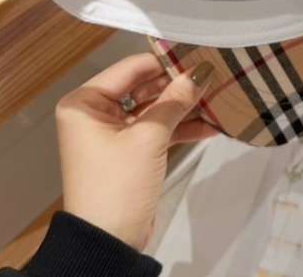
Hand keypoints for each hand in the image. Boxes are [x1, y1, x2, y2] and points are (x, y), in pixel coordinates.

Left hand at [55, 53, 216, 249]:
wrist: (108, 244)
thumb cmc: (118, 184)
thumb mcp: (149, 138)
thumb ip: (175, 101)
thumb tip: (200, 72)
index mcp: (85, 103)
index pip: (130, 69)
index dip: (164, 63)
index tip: (197, 57)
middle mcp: (95, 113)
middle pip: (143, 89)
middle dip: (177, 87)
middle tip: (212, 78)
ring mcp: (113, 134)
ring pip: (153, 110)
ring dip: (183, 108)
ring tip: (217, 98)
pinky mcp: (130, 153)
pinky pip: (156, 131)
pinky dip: (180, 129)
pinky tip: (210, 125)